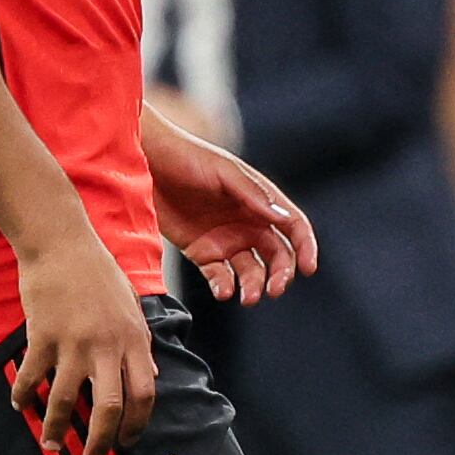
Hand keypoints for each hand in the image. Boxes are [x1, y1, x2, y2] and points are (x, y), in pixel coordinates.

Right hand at [14, 231, 156, 454]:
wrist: (61, 243)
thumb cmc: (98, 272)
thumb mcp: (132, 306)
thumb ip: (141, 343)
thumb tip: (152, 376)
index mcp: (133, 339)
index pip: (144, 394)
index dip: (137, 425)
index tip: (127, 442)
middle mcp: (107, 345)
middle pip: (109, 408)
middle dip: (101, 441)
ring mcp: (73, 342)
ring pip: (65, 399)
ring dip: (56, 427)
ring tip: (52, 444)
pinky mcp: (42, 335)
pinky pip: (32, 375)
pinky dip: (23, 395)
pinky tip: (19, 405)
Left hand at [142, 102, 315, 306]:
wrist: (145, 163)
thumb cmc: (187, 157)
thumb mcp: (224, 172)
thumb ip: (254, 195)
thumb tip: (285, 220)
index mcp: (259, 200)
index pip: (293, 226)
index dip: (306, 247)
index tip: (309, 269)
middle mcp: (247, 222)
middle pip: (277, 255)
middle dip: (280, 275)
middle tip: (274, 290)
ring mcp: (225, 239)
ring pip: (251, 271)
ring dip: (254, 286)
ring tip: (246, 297)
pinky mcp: (202, 252)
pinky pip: (220, 276)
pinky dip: (225, 287)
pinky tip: (223, 292)